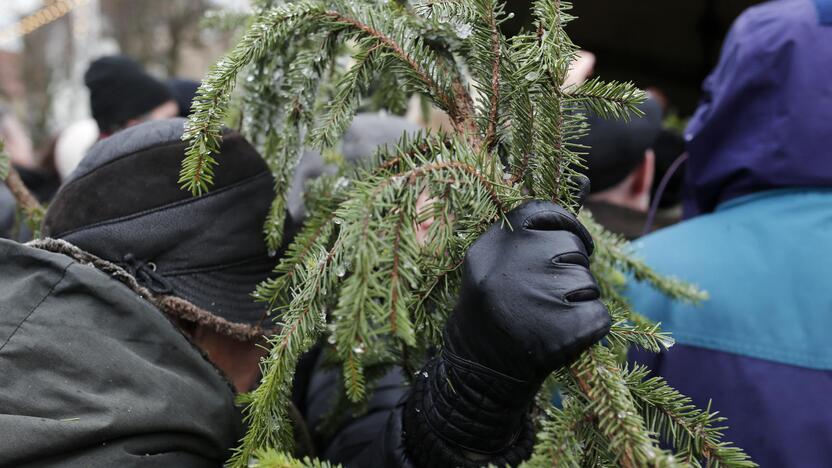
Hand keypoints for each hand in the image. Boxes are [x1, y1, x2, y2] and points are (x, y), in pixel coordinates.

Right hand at [445, 199, 610, 383]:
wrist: (479, 368)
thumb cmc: (498, 301)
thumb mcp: (507, 256)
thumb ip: (545, 220)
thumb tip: (583, 176)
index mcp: (494, 243)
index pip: (545, 211)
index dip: (561, 228)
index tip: (555, 250)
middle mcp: (512, 267)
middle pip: (572, 247)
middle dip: (567, 268)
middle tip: (541, 294)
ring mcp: (537, 299)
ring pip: (587, 282)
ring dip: (576, 299)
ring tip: (544, 316)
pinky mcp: (564, 332)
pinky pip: (599, 315)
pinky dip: (588, 327)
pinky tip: (559, 335)